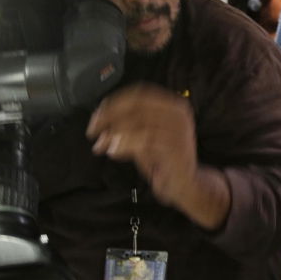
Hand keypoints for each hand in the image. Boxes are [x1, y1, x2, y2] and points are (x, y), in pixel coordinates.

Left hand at [87, 84, 230, 229]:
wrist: (187, 185)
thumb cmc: (164, 160)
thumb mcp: (145, 137)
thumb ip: (127, 126)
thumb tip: (99, 120)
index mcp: (173, 106)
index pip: (139, 94)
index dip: (114, 102)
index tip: (97, 115)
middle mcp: (179, 115)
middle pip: (137, 106)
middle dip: (109, 116)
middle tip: (92, 131)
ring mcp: (179, 131)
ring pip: (138, 123)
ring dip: (113, 134)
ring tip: (100, 146)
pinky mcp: (176, 149)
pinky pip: (143, 141)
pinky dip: (124, 145)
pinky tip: (113, 152)